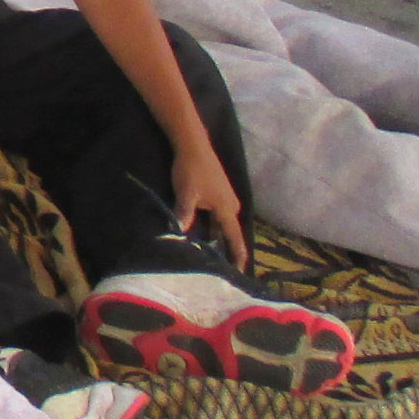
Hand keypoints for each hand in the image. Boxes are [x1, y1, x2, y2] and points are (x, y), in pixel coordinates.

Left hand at [172, 143, 247, 269]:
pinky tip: (204, 236)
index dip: (237, 256)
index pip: (234, 238)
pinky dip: (212, 228)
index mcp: (226, 208)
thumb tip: (179, 234)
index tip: (240, 272)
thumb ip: (184, 215)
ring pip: (222, 225)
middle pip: (229, 234)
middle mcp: (231, 206)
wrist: (192, 145)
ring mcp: (225, 199)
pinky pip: (217, 217)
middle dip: (226, 251)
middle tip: (221, 271)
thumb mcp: (185, 195)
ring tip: (212, 258)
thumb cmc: (191, 170)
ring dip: (217, 239)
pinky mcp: (217, 194)